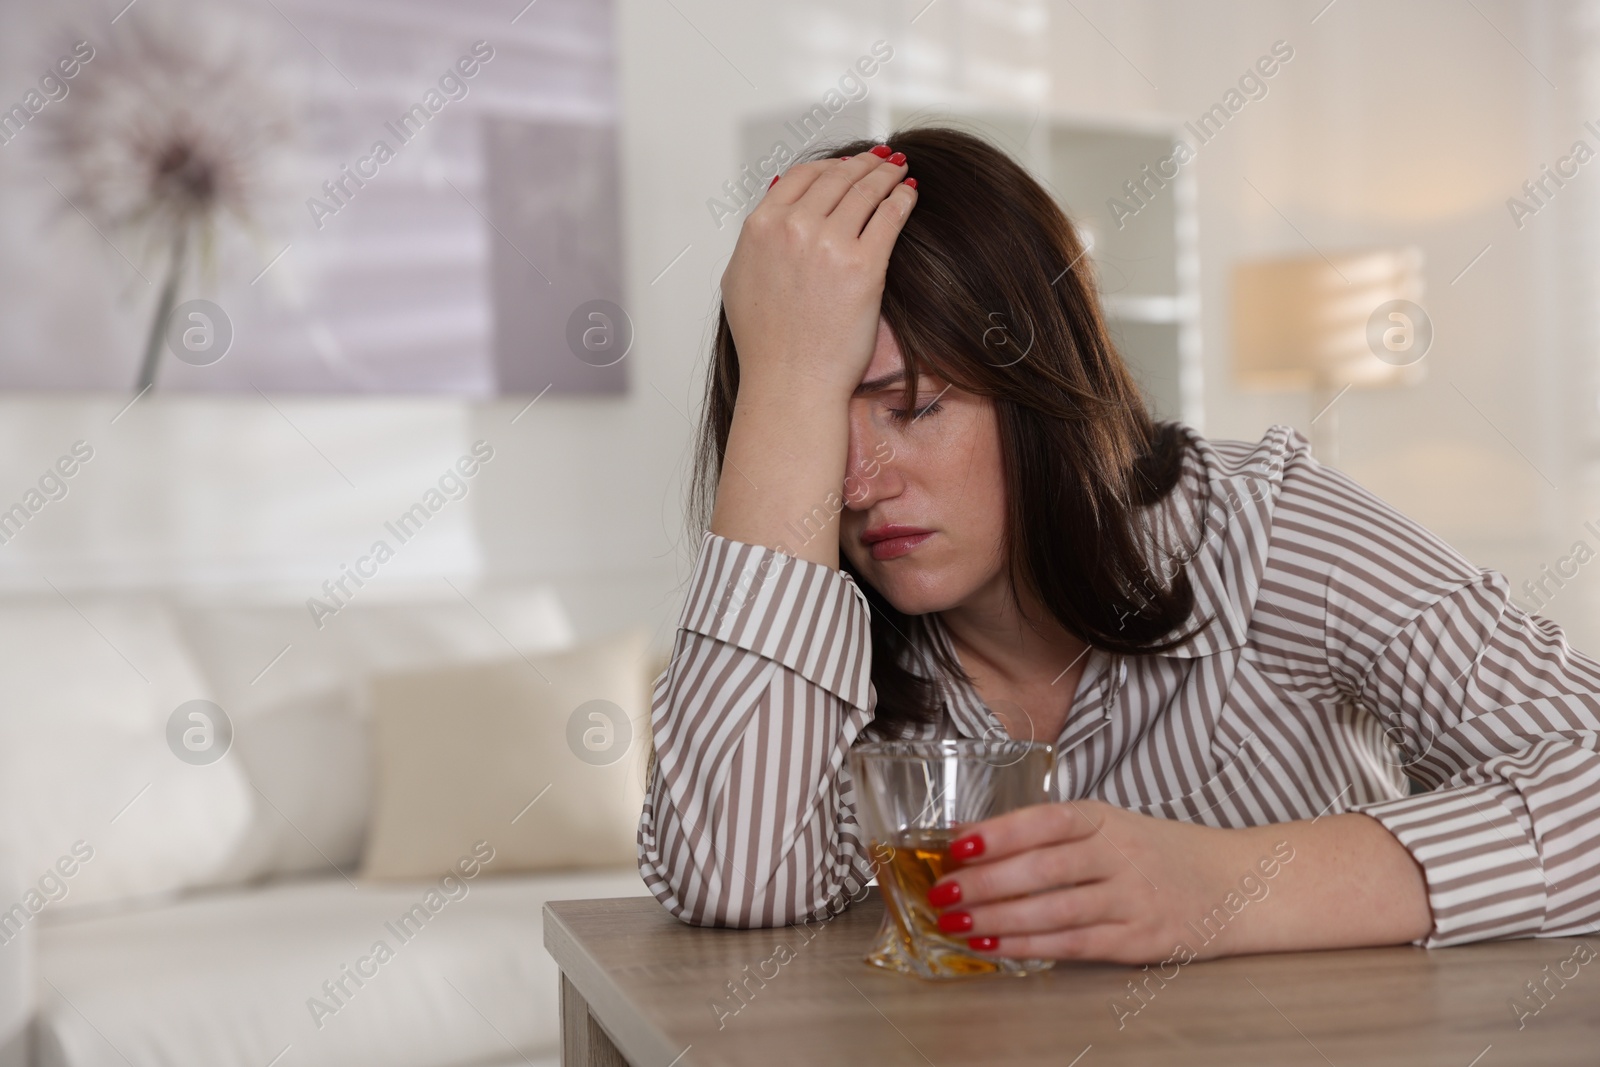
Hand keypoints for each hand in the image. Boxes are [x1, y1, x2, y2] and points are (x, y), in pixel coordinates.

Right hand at [719, 148, 915, 398]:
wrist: (790, 382)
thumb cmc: (764, 344)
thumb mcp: (739, 281)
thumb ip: (754, 241)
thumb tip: (772, 215)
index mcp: (760, 227)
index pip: (801, 176)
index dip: (829, 165)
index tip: (846, 165)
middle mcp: (792, 228)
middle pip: (837, 177)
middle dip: (864, 164)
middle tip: (882, 160)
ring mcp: (829, 245)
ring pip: (866, 191)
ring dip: (886, 175)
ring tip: (900, 171)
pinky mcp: (864, 266)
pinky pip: (889, 216)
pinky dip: (902, 199)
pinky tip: (910, 194)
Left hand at [925, 800, 1286, 964]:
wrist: (1236, 885)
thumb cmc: (1158, 852)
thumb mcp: (1105, 826)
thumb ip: (1041, 831)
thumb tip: (965, 831)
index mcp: (1104, 819)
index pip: (1046, 821)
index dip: (999, 833)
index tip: (957, 845)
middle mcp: (1118, 855)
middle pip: (1044, 869)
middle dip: (986, 883)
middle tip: (942, 893)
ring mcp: (1131, 899)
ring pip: (1054, 910)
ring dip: (998, 920)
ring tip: (957, 923)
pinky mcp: (1138, 940)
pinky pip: (1074, 944)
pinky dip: (1030, 947)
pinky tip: (996, 948)